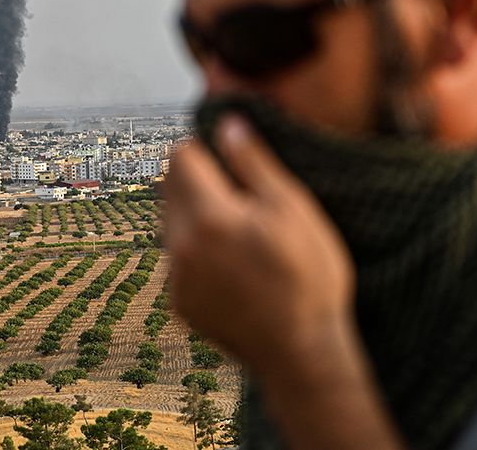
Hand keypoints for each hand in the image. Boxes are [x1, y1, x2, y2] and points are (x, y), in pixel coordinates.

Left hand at [165, 114, 355, 373]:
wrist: (301, 352)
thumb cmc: (307, 275)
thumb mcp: (293, 210)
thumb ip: (253, 163)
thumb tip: (228, 123)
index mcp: (208, 216)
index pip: (180, 156)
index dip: (206, 150)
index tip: (231, 162)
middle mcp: (179, 245)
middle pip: (169, 187)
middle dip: (198, 181)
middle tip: (241, 199)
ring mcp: (175, 277)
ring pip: (171, 224)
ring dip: (195, 218)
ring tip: (241, 238)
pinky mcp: (178, 303)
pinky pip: (177, 260)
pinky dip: (197, 255)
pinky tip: (234, 269)